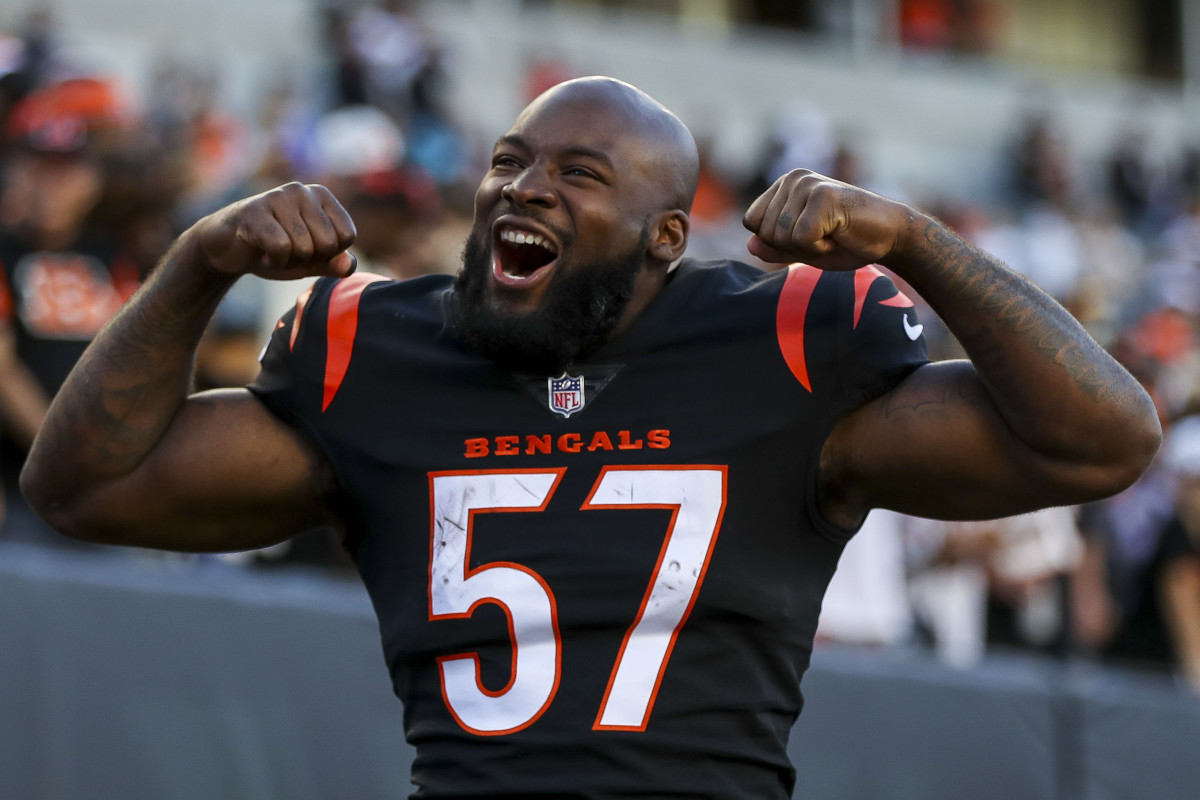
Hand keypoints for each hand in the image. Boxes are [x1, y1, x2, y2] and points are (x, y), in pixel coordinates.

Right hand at [187, 183, 357, 279]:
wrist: (227, 249)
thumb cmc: (274, 250)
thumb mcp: (310, 261)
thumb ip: (334, 264)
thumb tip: (348, 266)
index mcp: (322, 196)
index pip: (347, 236)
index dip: (329, 254)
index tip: (307, 248)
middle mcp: (303, 190)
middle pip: (328, 244)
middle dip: (308, 258)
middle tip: (287, 249)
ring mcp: (278, 197)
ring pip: (305, 248)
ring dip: (288, 261)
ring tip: (272, 250)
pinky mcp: (256, 211)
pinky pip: (282, 248)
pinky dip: (273, 262)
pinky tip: (261, 253)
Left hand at [742, 169, 914, 269]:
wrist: (891, 236)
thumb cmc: (847, 241)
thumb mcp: (804, 249)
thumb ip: (775, 248)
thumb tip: (750, 245)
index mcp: (784, 185)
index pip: (751, 222)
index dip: (777, 242)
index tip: (807, 236)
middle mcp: (793, 178)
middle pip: (765, 233)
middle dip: (794, 247)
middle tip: (825, 236)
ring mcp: (808, 184)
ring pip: (782, 237)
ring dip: (809, 248)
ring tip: (833, 234)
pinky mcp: (823, 197)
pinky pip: (802, 239)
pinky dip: (820, 249)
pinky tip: (839, 235)